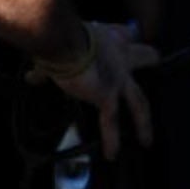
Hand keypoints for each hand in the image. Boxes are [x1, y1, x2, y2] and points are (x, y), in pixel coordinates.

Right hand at [31, 21, 158, 159]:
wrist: (65, 41)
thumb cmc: (59, 37)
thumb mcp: (55, 50)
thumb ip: (47, 68)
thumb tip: (33, 78)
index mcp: (106, 37)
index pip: (123, 34)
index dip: (124, 36)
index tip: (128, 37)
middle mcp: (118, 55)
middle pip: (144, 56)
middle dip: (150, 58)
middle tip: (156, 61)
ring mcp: (118, 78)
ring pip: (138, 101)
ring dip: (143, 121)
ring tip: (146, 138)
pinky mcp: (107, 95)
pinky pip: (111, 121)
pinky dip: (111, 139)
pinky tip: (112, 154)